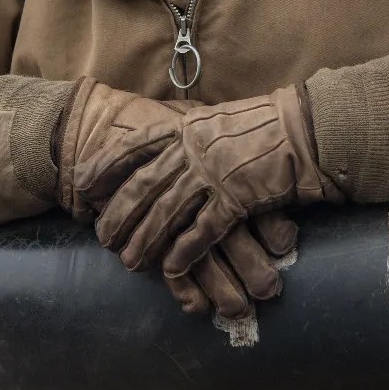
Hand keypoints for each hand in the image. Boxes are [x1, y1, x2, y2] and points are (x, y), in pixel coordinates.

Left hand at [59, 87, 299, 315]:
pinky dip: (183, 253)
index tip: (82, 184)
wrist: (306, 130)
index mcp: (187, 126)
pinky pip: (201, 232)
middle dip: (117, 215)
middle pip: (142, 186)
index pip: (134, 145)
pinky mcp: (235, 199)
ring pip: (165, 213)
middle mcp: (193, 149)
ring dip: (144, 241)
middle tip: (102, 237)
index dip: (105, 166)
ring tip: (129, 261)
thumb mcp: (220, 119)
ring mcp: (213, 174)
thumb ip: (193, 132)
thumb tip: (173, 142)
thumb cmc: (268, 125)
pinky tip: (170, 270)